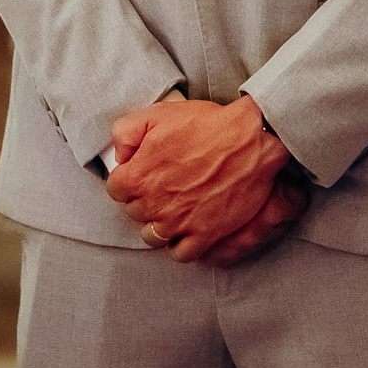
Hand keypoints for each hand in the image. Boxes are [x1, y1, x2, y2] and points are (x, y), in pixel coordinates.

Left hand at [107, 95, 291, 261]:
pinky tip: (187, 228)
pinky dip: (182, 244)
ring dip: (160, 223)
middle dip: (145, 200)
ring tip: (174, 208)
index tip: (142, 173)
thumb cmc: (208, 125)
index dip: (129, 179)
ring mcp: (179, 222)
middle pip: (134, 213)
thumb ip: (126, 132)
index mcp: (139, 176)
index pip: (115, 189)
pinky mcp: (204, 234)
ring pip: (153, 236)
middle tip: (164, 185)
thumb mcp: (159, 114)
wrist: (251, 138)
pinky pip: (182, 253)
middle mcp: (154, 204)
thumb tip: (119, 155)